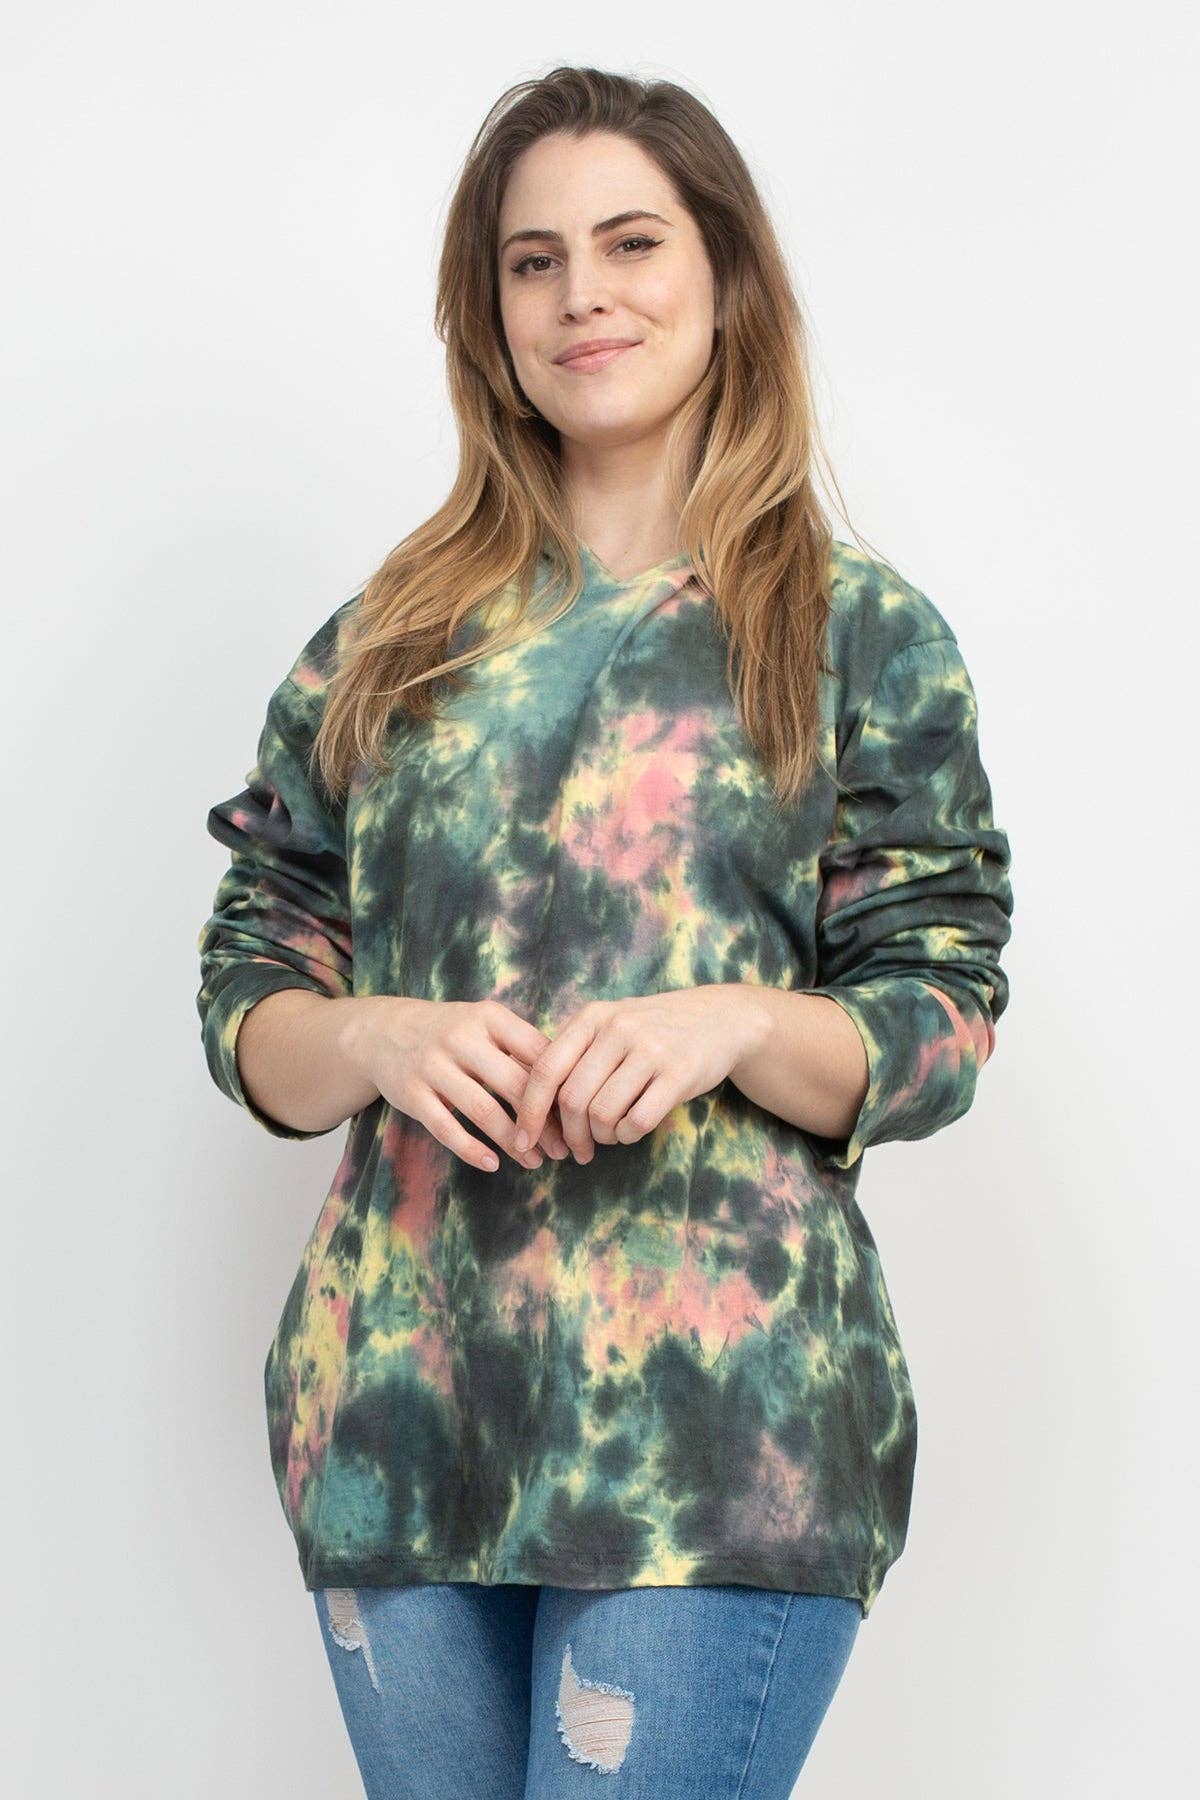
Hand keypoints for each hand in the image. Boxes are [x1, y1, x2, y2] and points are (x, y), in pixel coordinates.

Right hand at [345, 996, 571, 1172]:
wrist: (383, 1031)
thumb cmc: (452, 1033)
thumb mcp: (486, 1025)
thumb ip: (523, 1049)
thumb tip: (573, 1086)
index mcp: (490, 1018)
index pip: (538, 1054)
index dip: (561, 1089)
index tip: (578, 1117)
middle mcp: (461, 1038)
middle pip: (515, 1085)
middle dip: (543, 1123)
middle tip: (563, 1150)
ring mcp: (433, 1065)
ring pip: (483, 1110)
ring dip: (514, 1142)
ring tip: (535, 1162)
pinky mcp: (411, 1093)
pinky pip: (446, 1128)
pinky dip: (472, 1150)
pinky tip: (494, 1164)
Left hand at [512, 986, 772, 1163]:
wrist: (721, 1018)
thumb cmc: (654, 1029)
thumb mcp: (611, 1022)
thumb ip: (574, 1051)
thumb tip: (528, 1101)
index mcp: (593, 1016)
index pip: (546, 1069)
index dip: (529, 1110)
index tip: (523, 1141)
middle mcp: (618, 1028)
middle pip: (573, 1099)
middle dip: (570, 1135)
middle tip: (578, 1149)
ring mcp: (650, 1050)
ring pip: (603, 1114)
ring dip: (602, 1136)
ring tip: (611, 1134)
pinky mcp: (679, 1073)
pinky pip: (638, 1121)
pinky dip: (628, 1136)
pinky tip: (631, 1130)